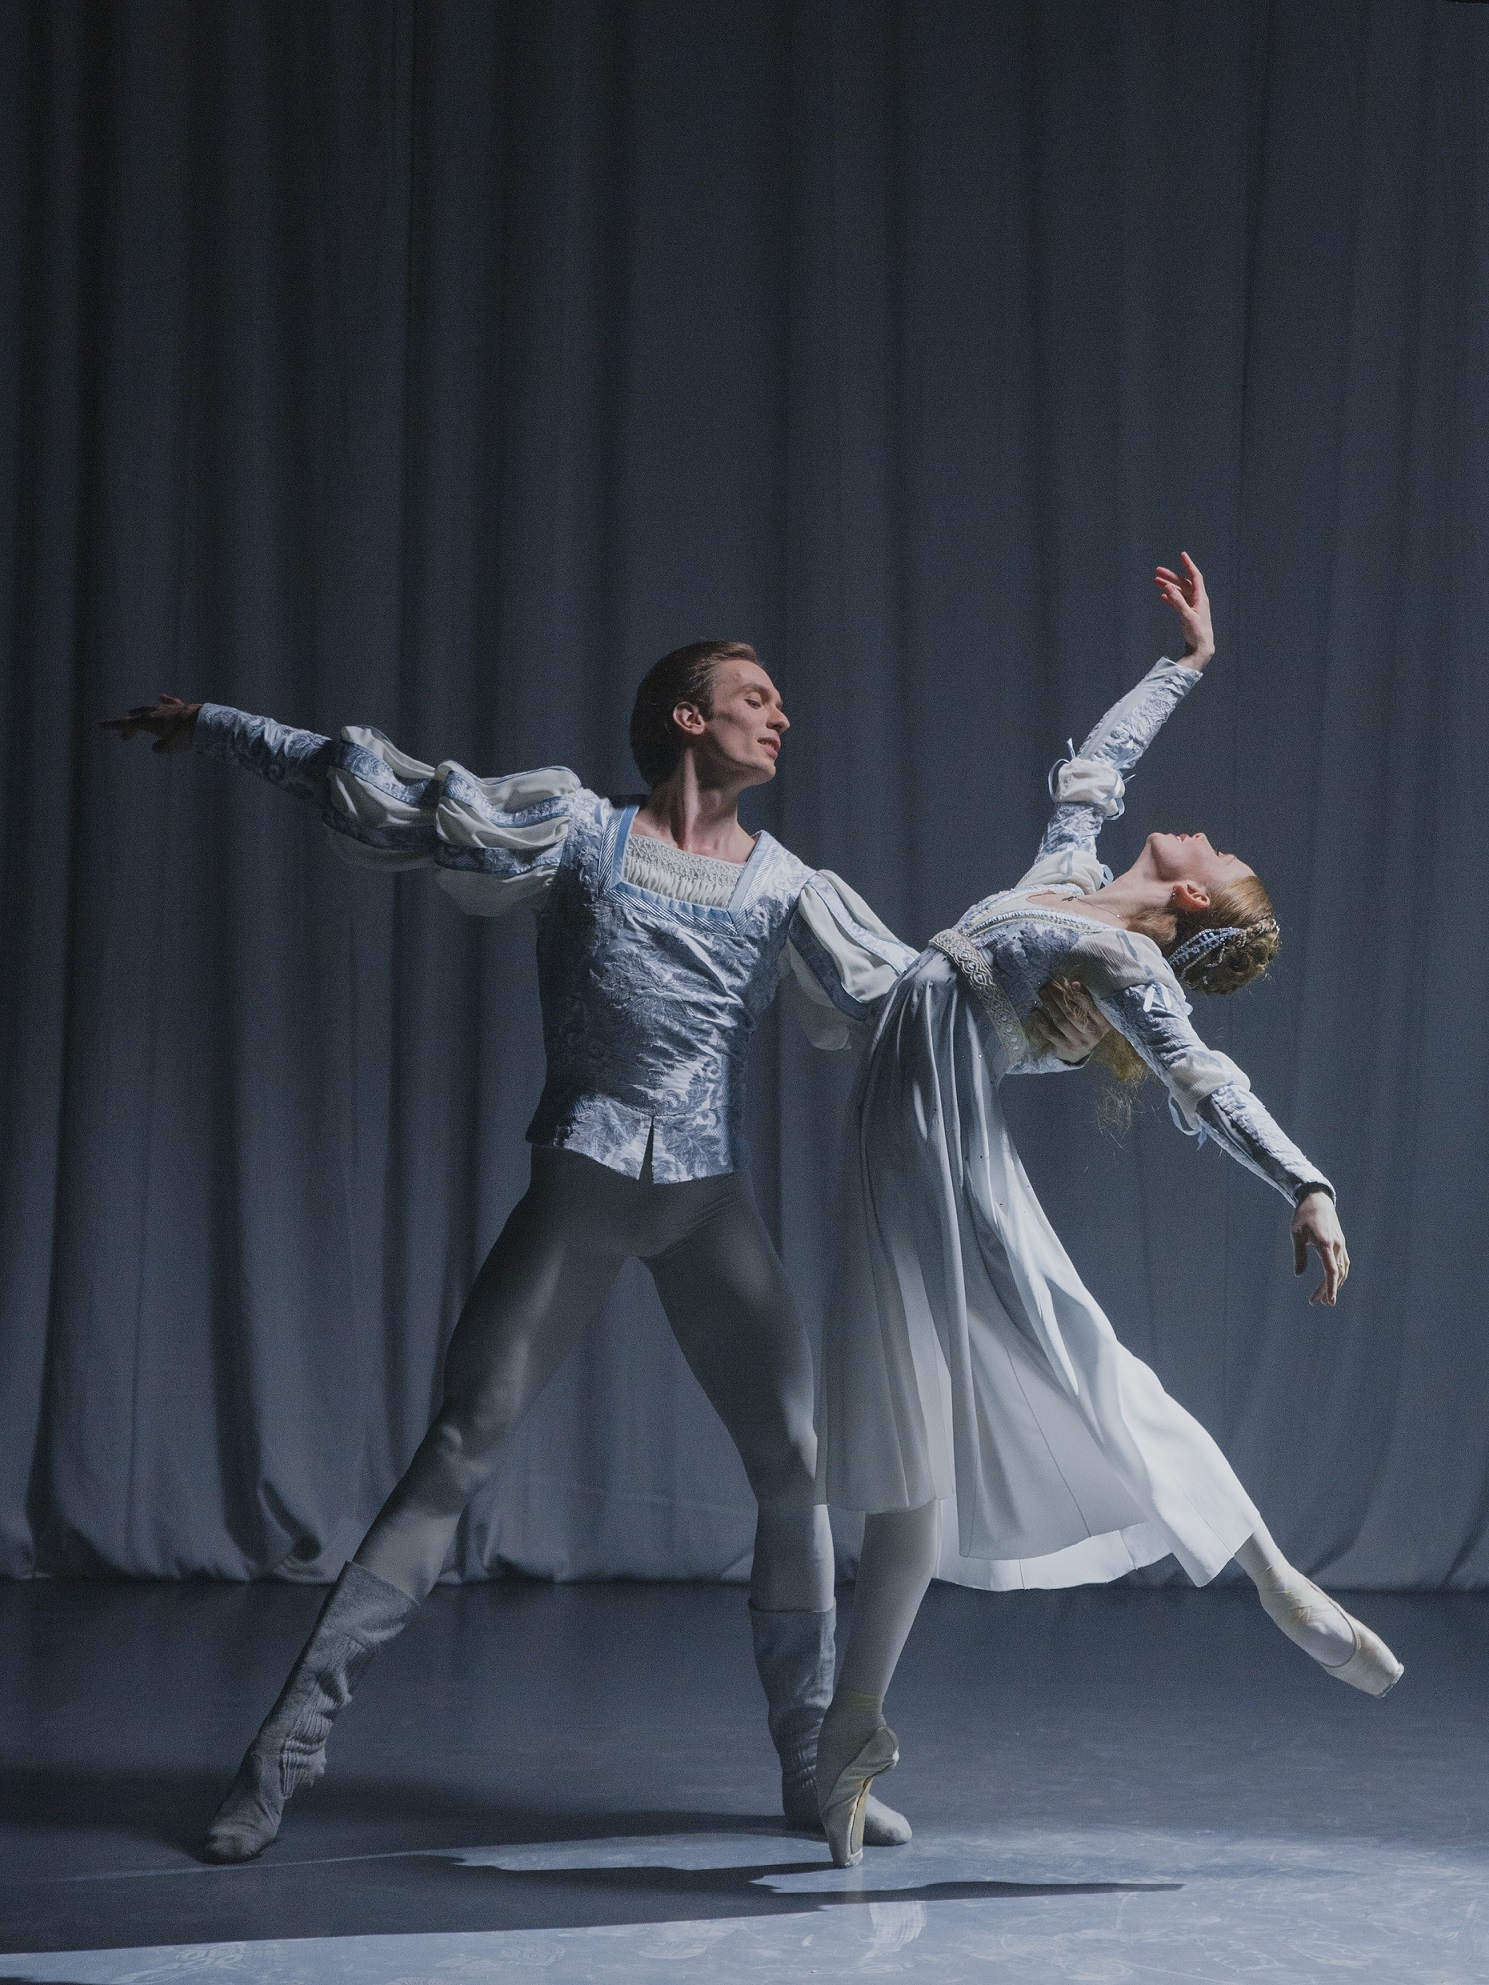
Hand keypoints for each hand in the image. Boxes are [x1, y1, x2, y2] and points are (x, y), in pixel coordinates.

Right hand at [100, 694, 202, 753]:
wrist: (206, 723)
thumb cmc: (186, 737)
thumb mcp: (170, 747)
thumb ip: (160, 748)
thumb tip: (156, 747)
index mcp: (149, 721)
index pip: (127, 724)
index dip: (113, 725)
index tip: (100, 725)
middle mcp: (156, 712)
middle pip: (137, 717)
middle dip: (129, 726)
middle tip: (124, 737)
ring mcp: (168, 708)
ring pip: (150, 709)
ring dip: (141, 713)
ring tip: (134, 714)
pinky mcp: (181, 707)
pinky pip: (169, 703)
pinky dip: (164, 702)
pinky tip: (161, 697)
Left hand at [1027, 978, 1110, 1062]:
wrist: (1079, 1052)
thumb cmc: (1086, 1026)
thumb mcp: (1093, 1015)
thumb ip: (1086, 1001)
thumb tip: (1072, 983)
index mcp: (1103, 1023)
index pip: (1090, 1007)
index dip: (1080, 994)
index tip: (1071, 983)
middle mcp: (1093, 1034)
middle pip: (1072, 1012)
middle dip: (1059, 997)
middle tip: (1049, 986)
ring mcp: (1080, 1042)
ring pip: (1061, 1021)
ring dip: (1050, 1005)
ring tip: (1042, 994)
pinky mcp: (1066, 1048)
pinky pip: (1051, 1033)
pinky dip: (1041, 1022)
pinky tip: (1035, 1012)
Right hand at [1153, 553, 1213, 667]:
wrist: (1201, 648)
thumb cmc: (1197, 633)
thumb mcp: (1186, 616)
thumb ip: (1177, 601)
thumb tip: (1168, 587)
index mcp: (1200, 597)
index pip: (1195, 576)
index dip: (1188, 565)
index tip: (1182, 554)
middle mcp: (1197, 600)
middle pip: (1183, 583)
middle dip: (1171, 576)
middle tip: (1157, 571)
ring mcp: (1192, 606)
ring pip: (1179, 592)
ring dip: (1168, 586)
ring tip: (1155, 581)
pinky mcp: (1188, 614)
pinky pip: (1178, 602)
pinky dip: (1170, 598)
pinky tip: (1162, 597)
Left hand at [1291, 1189, 1349, 1305]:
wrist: (1317, 1199)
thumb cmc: (1303, 1215)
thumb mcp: (1296, 1233)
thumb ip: (1299, 1254)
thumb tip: (1298, 1274)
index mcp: (1325, 1243)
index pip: (1331, 1270)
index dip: (1331, 1287)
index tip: (1329, 1301)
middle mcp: (1337, 1245)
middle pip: (1336, 1274)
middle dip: (1327, 1290)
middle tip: (1315, 1302)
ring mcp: (1341, 1244)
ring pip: (1342, 1270)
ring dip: (1334, 1285)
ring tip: (1323, 1298)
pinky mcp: (1340, 1243)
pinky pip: (1343, 1263)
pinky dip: (1339, 1275)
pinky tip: (1332, 1282)